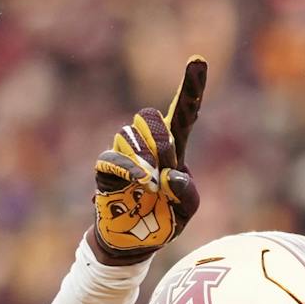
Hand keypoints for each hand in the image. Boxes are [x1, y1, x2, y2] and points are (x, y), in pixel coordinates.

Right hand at [89, 57, 205, 264]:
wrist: (135, 244)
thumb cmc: (164, 222)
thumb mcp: (187, 212)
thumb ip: (188, 193)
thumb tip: (170, 174)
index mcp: (175, 149)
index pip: (184, 112)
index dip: (191, 87)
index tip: (198, 59)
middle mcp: (148, 146)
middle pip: (150, 117)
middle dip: (160, 136)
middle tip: (167, 161)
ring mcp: (125, 156)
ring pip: (130, 135)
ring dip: (145, 158)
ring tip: (151, 185)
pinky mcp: (106, 172)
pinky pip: (112, 159)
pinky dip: (129, 169)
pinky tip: (141, 181)